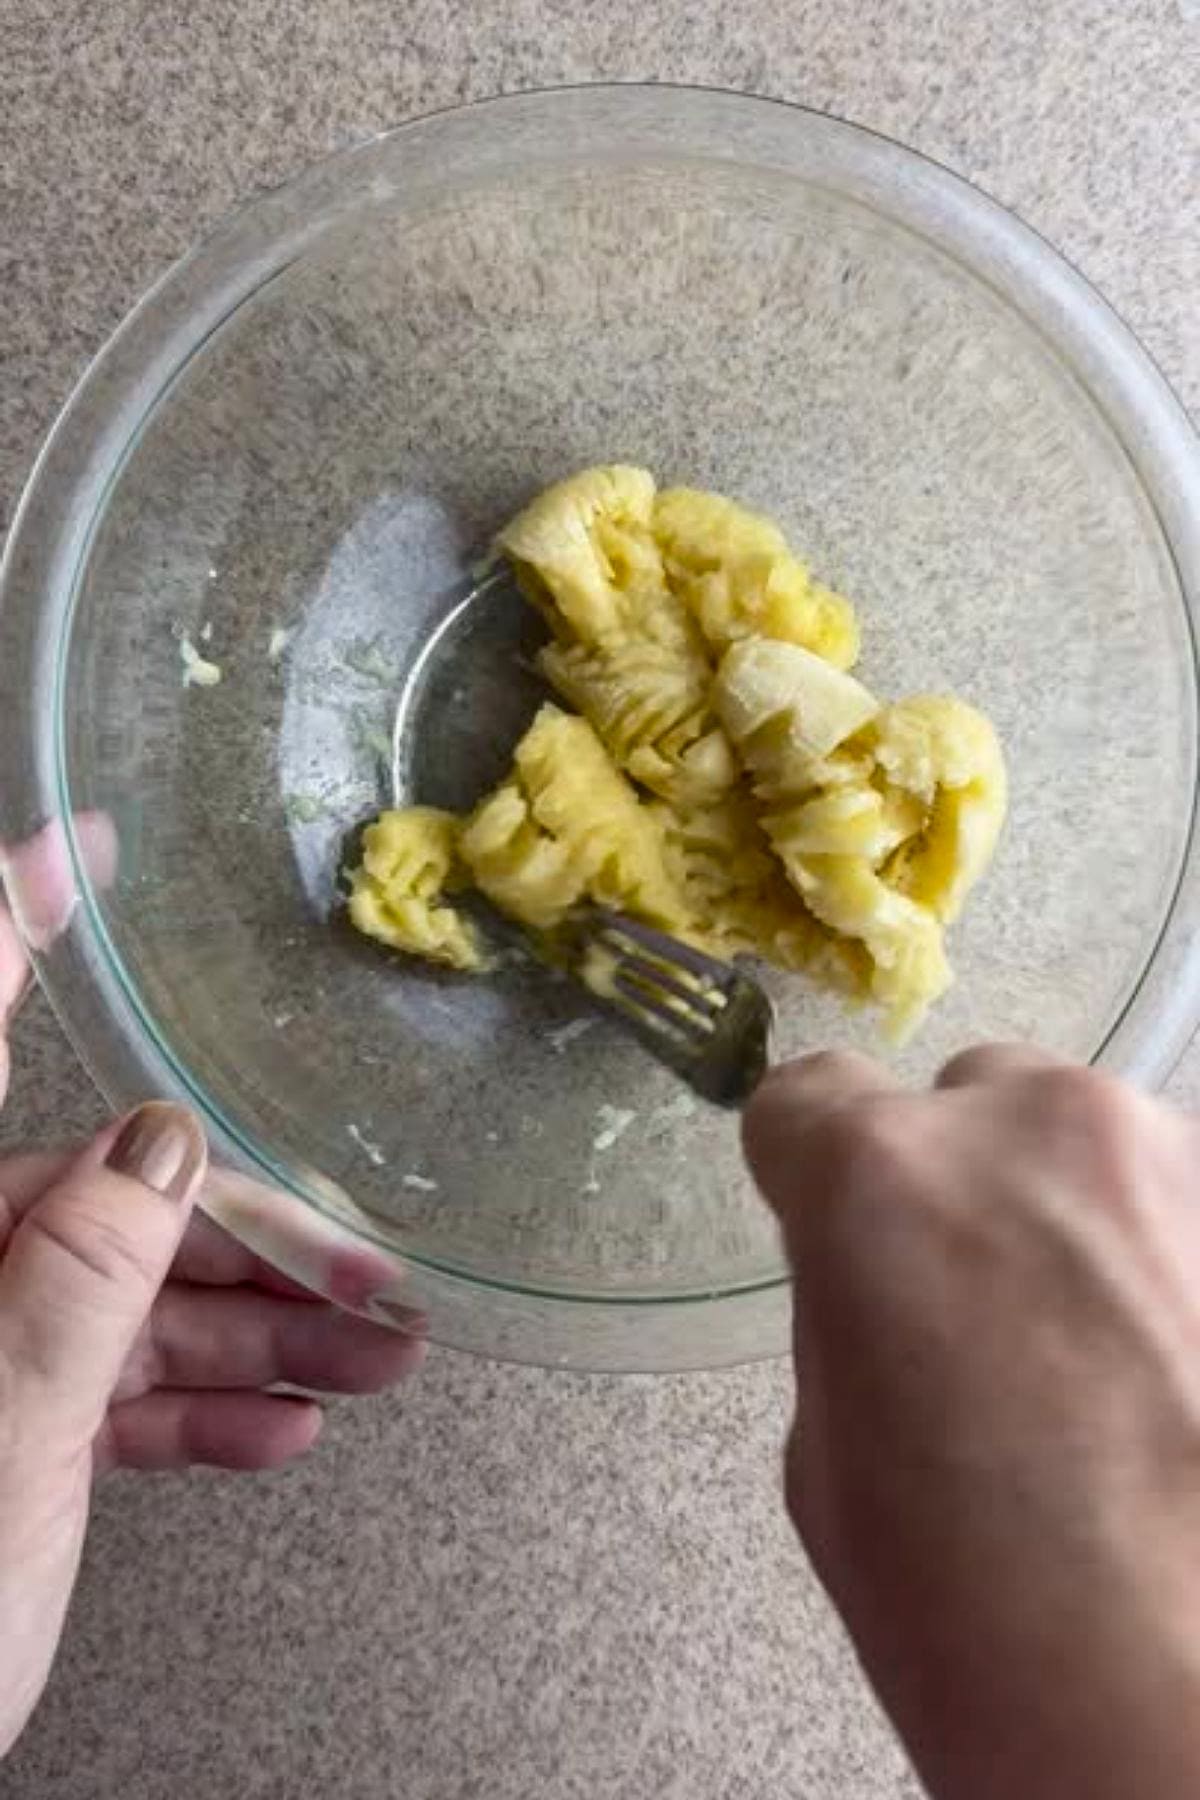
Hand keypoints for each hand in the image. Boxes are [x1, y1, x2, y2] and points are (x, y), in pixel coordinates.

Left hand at [0, 841, 425, 1757]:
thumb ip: (75, 1286)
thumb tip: (155, 1145)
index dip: (12, 919)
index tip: (79, 841)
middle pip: (95, 1204)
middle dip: (244, 1236)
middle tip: (363, 1260)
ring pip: (117, 1306)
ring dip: (251, 1334)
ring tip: (371, 1358)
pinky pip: (99, 1393)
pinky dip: (190, 1408)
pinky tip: (280, 1423)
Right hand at [744, 1047, 1199, 1799]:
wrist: (1193, 1714)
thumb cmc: (985, 1621)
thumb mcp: (830, 1456)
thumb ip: (849, 1308)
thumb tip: (883, 1268)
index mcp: (884, 1179)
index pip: (808, 1098)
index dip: (810, 1169)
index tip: (831, 1221)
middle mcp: (1038, 1127)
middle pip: (968, 1102)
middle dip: (963, 1188)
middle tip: (988, 1318)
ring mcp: (1179, 1158)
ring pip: (1092, 1145)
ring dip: (1081, 1218)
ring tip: (1108, 1362)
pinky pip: (1183, 1202)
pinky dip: (1172, 1261)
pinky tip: (1178, 1375)